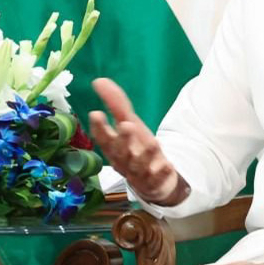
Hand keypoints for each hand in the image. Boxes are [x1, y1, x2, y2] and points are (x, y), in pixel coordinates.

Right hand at [87, 77, 187, 204]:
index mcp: (113, 147)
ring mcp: (138, 173)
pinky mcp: (154, 183)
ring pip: (139, 166)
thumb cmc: (136, 148)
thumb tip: (98, 81)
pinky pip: (157, 180)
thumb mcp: (128, 123)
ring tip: (152, 142)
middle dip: (122, 139)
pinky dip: (161, 174)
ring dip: (145, 156)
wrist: (154, 179)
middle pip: (120, 152)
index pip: (102, 138)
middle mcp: (123, 161)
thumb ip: (115, 104)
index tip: (96, 113)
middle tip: (126, 125)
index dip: (99, 127)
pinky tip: (167, 165)